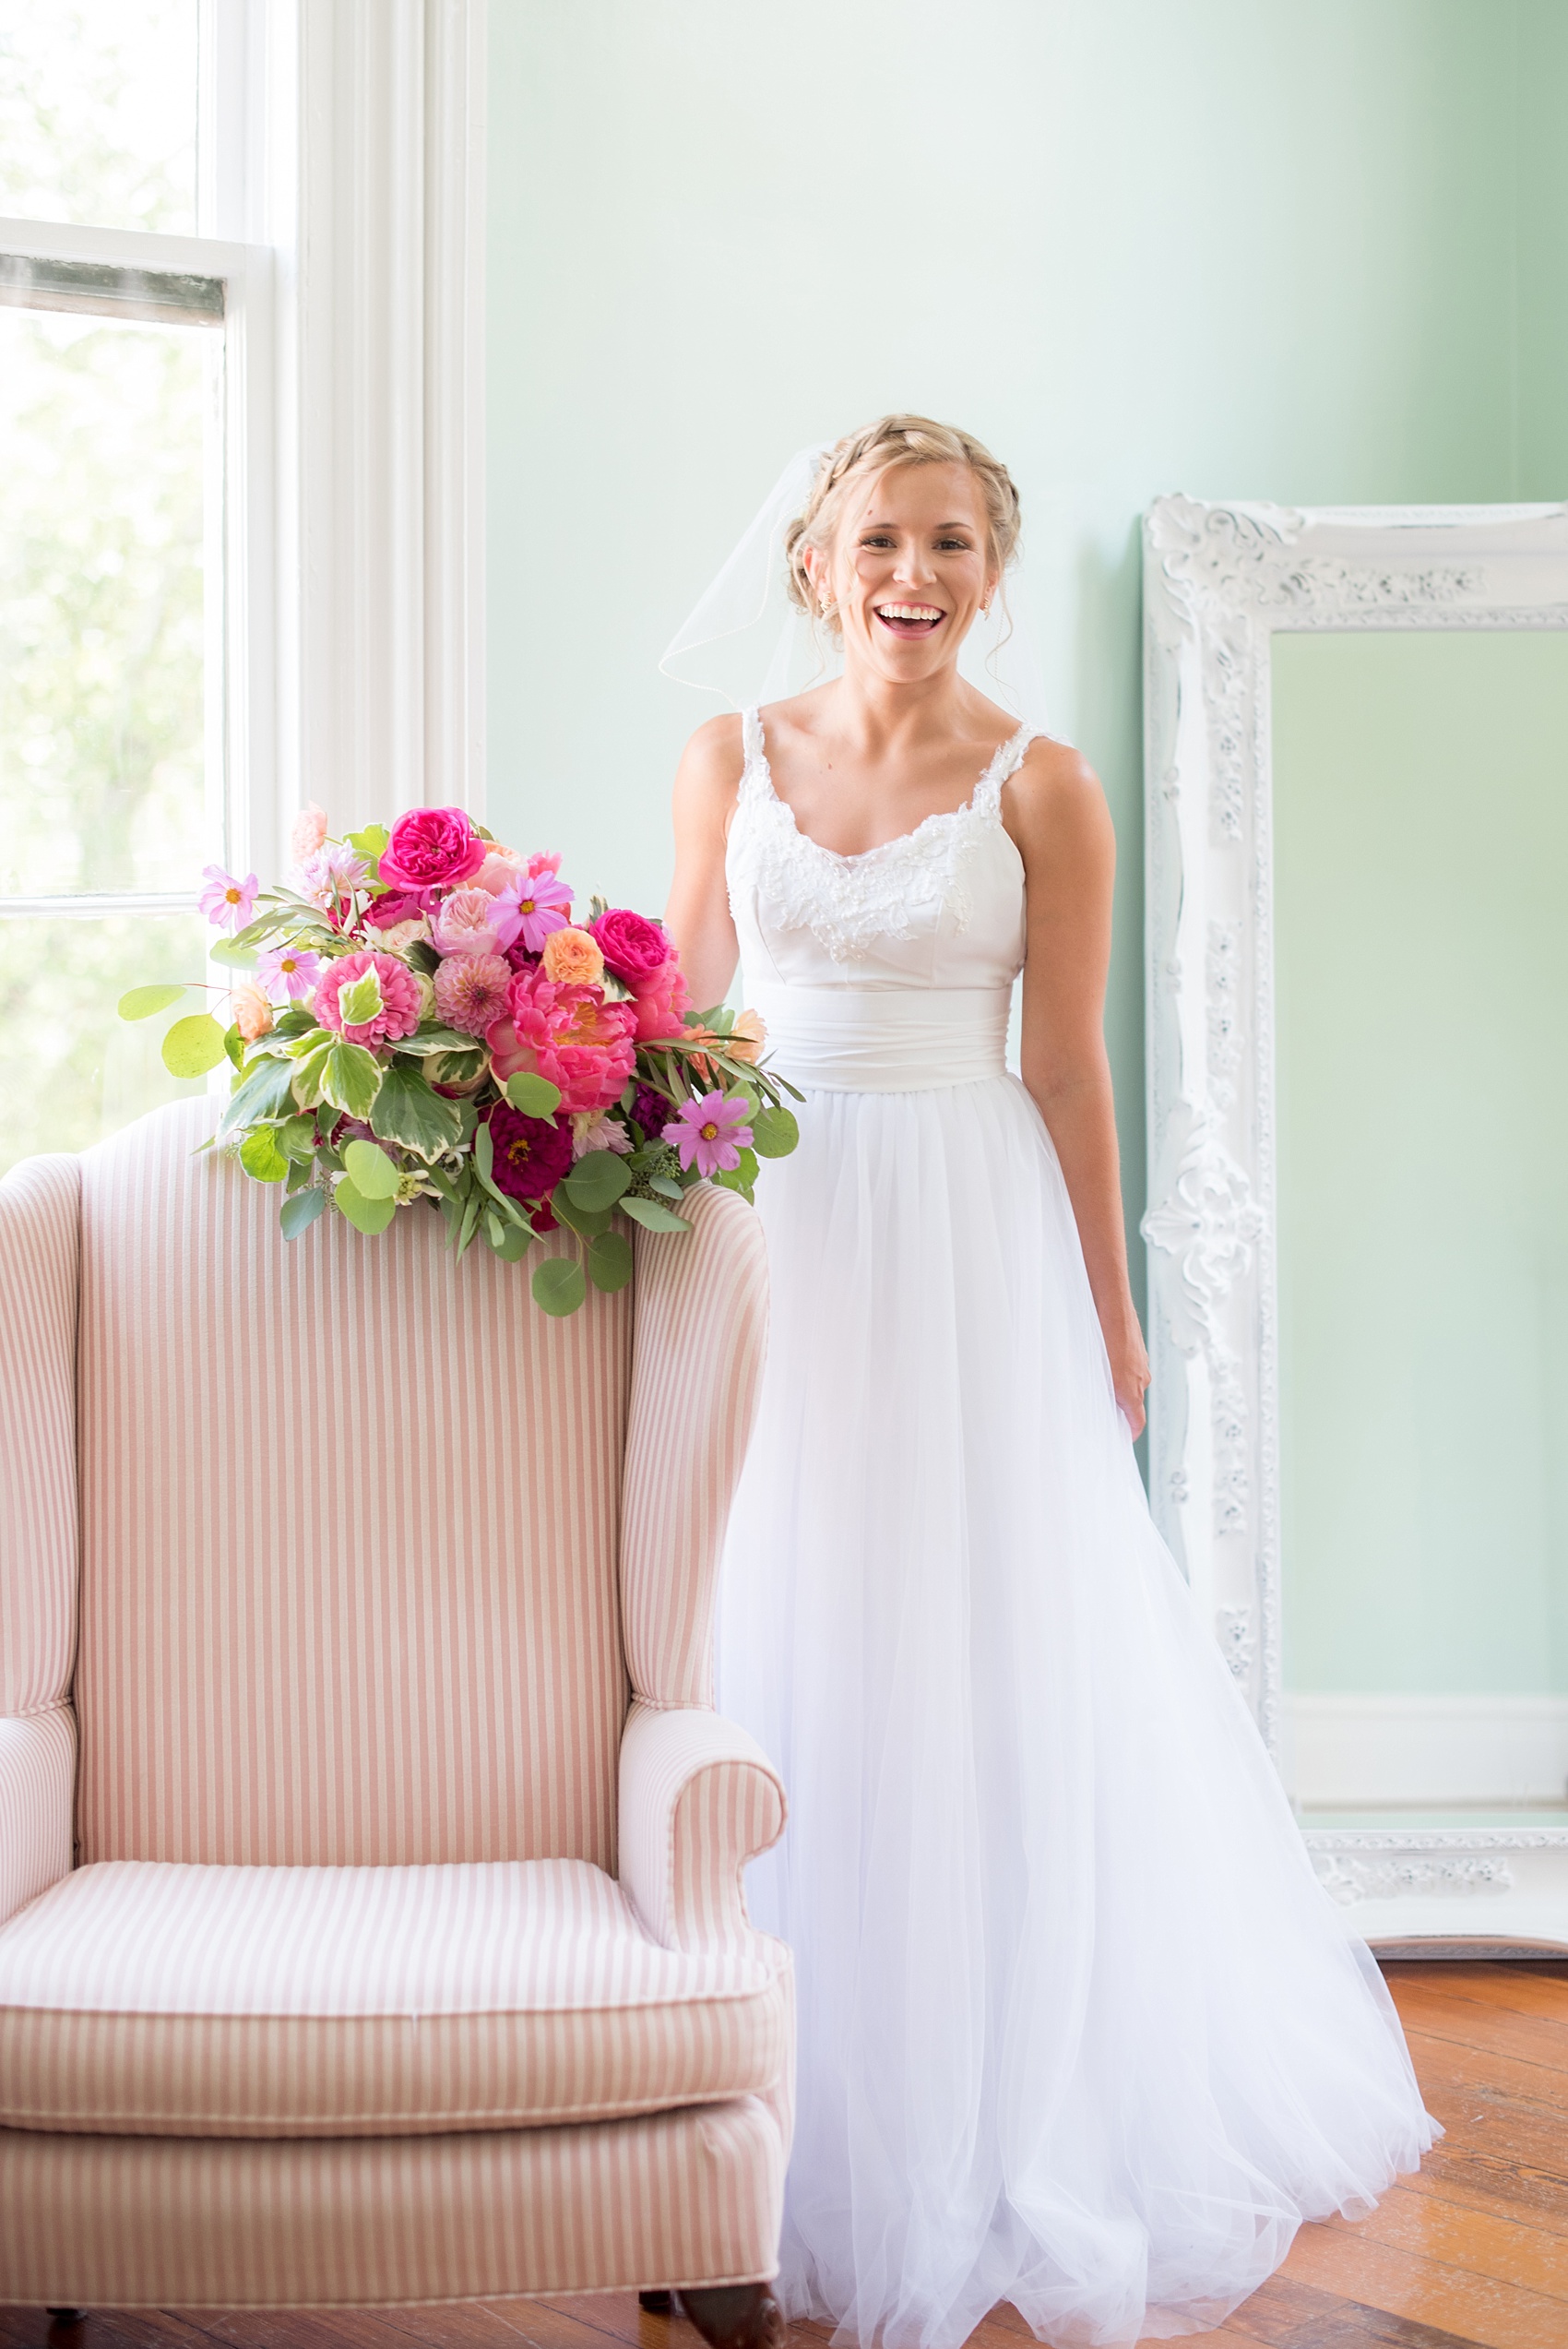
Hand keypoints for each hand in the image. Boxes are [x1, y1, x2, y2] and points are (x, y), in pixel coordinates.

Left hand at [1105, 1311, 1150, 1439]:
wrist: (1112, 1305)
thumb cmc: (1104, 1338)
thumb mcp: (1100, 1376)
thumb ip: (1107, 1398)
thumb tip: (1108, 1410)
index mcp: (1132, 1391)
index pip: (1137, 1423)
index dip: (1129, 1434)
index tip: (1121, 1439)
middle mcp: (1141, 1379)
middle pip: (1132, 1403)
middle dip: (1118, 1407)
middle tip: (1098, 1409)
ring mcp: (1141, 1363)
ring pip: (1130, 1382)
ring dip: (1116, 1385)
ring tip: (1096, 1380)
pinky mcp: (1137, 1349)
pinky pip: (1128, 1366)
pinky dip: (1117, 1367)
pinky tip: (1100, 1359)